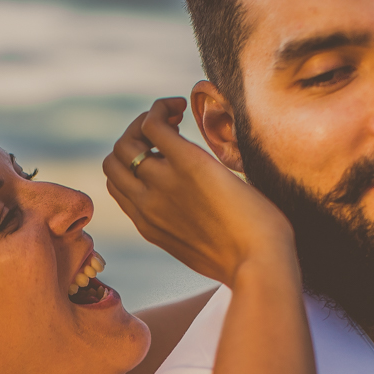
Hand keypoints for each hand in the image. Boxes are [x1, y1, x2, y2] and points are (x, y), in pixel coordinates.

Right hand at [102, 98, 295, 285]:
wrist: (258, 264)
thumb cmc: (246, 260)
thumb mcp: (202, 249)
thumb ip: (188, 229)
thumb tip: (205, 215)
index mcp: (148, 225)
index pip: (117, 186)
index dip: (133, 165)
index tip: (161, 157)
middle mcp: (146, 204)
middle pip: (114, 161)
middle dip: (134, 139)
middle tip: (168, 133)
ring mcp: (162, 183)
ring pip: (127, 140)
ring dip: (147, 120)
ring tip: (176, 117)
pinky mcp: (186, 163)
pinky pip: (153, 124)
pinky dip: (161, 108)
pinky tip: (181, 108)